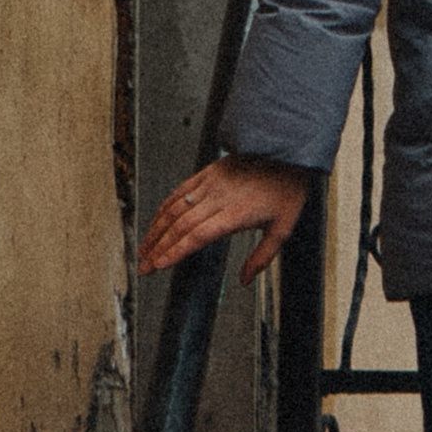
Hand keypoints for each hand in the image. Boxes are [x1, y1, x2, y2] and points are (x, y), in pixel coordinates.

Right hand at [139, 154, 310, 286]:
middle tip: (144, 266)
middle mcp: (219, 197)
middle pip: (180, 226)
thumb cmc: (287, 188)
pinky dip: (164, 207)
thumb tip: (246, 280)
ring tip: (144, 249)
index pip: (197, 236)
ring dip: (156, 230)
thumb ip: (262, 257)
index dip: (175, 252)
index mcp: (235, 213)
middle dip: (158, 248)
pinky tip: (156, 221)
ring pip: (175, 208)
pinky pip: (180, 191)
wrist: (287, 152)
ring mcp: (211, 183)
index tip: (159, 265)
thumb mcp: (283, 228)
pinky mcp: (208, 172)